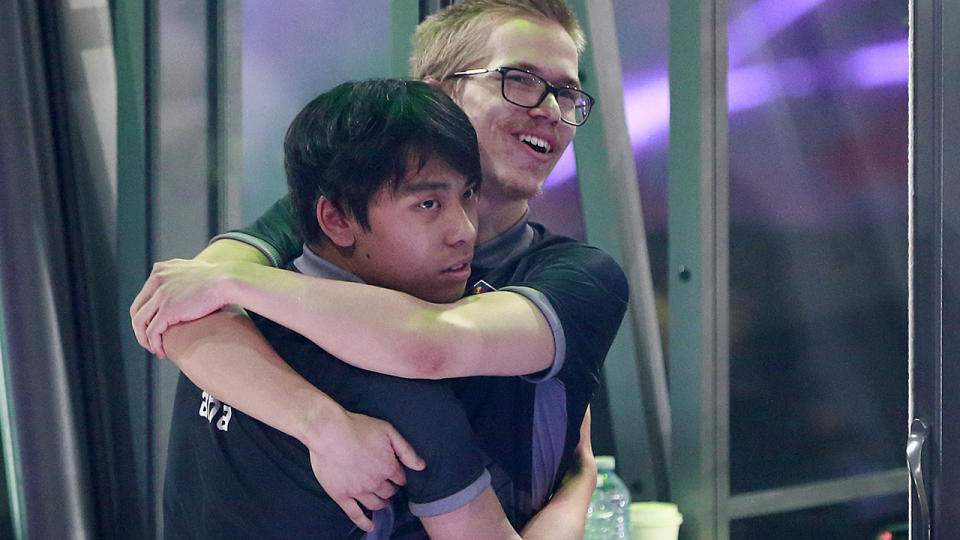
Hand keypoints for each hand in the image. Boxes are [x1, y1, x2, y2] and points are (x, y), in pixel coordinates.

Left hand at [129, 258, 232, 357]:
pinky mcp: (167, 309)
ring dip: (144, 339)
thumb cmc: (219, 278)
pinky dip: (154, 344)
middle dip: (140, 328)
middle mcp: (156, 280)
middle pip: (137, 309)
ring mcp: (160, 295)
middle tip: (150, 341)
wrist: (227, 281)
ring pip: (140, 323)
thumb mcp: (192, 269)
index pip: (143, 296)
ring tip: (155, 349)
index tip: (153, 326)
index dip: (146, 314)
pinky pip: (152, 332)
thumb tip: (183, 285)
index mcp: (160, 271)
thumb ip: (180, 275)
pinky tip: (162, 352)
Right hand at [305, 409, 424, 531]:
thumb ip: (406, 450)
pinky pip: (355, 514)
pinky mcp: (341, 495)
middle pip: (389, 492)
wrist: (328, 431)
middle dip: (390, 489)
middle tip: (388, 487)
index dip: (398, 476)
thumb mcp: (388, 431)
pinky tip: (370, 526)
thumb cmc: (358, 427)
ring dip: (382, 503)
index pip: (400, 478)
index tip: (396, 474)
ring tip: (383, 502)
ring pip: (376, 504)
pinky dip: (364, 522)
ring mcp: (358, 491)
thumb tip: (421, 466)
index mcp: (388, 467)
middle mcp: (376, 482)